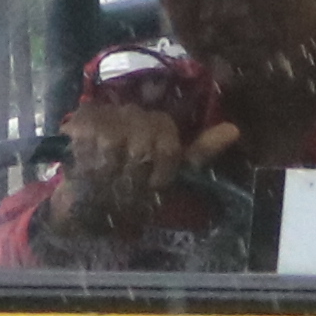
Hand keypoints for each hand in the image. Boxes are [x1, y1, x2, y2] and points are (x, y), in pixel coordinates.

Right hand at [47, 61, 240, 254]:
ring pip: (120, 146)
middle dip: (137, 175)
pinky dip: (93, 166)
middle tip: (127, 187)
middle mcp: (134, 111)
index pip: (169, 144)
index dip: (162, 171)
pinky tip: (89, 170)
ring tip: (108, 181)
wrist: (89, 203)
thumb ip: (200, 151)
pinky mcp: (81, 121)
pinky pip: (94, 145)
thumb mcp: (170, 173)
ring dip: (114, 173)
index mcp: (157, 123)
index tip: (152, 186)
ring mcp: (107, 114)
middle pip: (146, 144)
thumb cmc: (133, 188)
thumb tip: (234, 129)